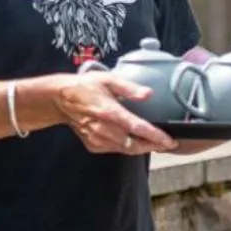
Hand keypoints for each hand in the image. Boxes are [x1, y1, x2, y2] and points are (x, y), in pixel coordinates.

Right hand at [55, 69, 174, 155]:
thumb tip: (148, 94)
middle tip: (167, 144)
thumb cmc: (85, 87)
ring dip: (141, 148)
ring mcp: (98, 139)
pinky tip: (132, 140)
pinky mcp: (93, 145)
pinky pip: (114, 149)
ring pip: (126, 150)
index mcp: (110, 112)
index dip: (156, 136)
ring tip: (153, 143)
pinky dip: (125, 147)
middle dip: (153, 146)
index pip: (139, 128)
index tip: (170, 140)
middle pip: (135, 145)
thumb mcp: (108, 80)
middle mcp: (104, 129)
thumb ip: (130, 88)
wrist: (61, 99)